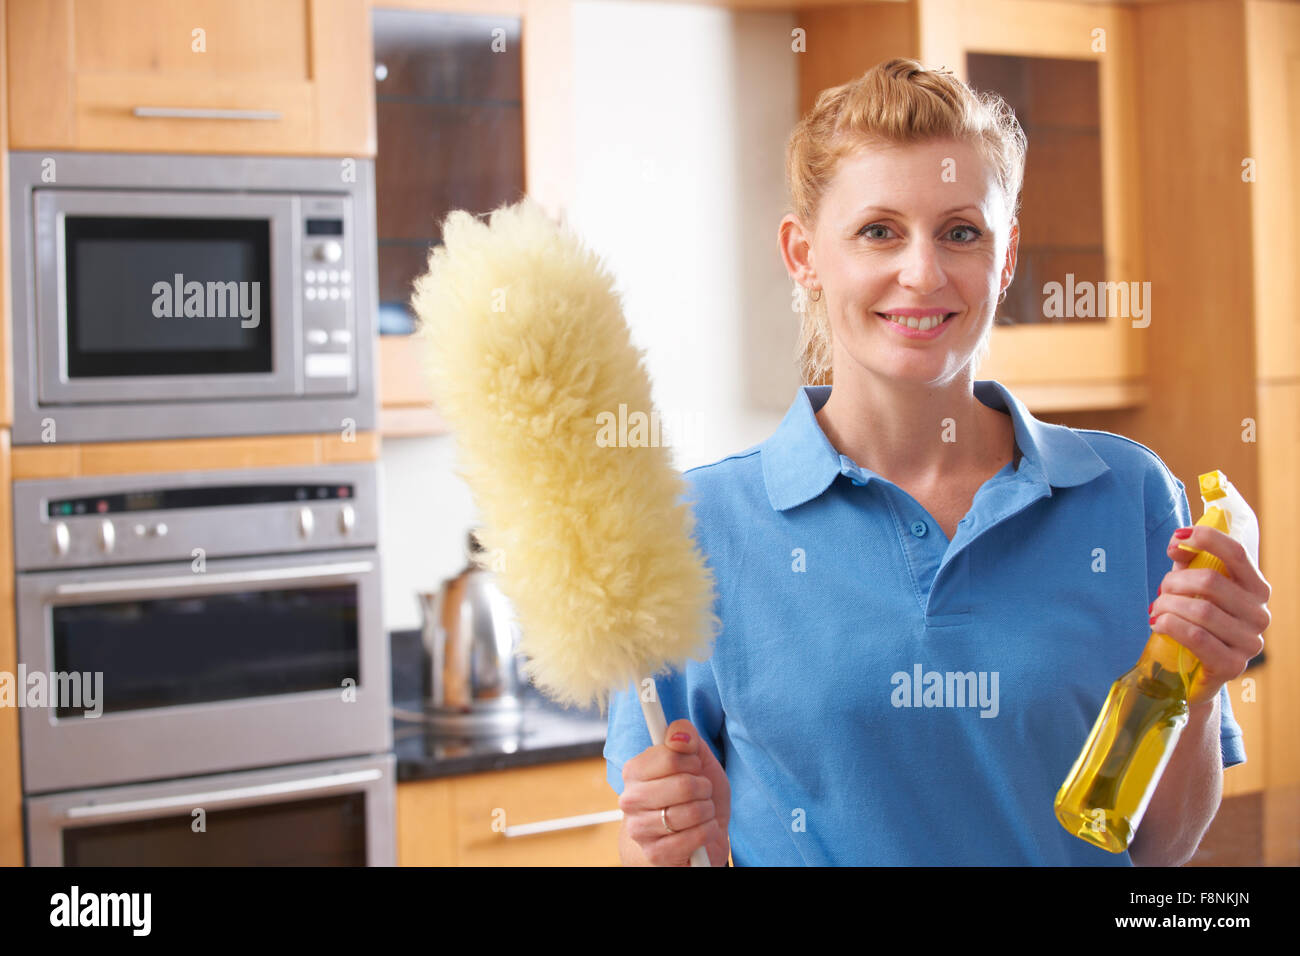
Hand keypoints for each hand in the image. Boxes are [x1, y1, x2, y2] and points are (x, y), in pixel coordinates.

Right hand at [617, 719, 730, 865]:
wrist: (693, 837)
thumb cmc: (694, 794)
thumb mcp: (697, 760)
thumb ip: (686, 737)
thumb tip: (679, 734)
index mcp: (634, 771)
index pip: (671, 756)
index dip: (692, 761)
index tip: (694, 767)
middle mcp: (630, 799)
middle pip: (683, 785)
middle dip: (703, 788)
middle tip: (700, 792)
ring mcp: (639, 829)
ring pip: (691, 812)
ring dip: (707, 811)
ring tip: (701, 812)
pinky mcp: (654, 854)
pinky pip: (693, 838)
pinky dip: (707, 832)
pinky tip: (702, 830)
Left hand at [1151, 526, 1269, 704]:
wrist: (1191, 673)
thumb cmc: (1193, 621)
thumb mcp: (1191, 587)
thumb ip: (1188, 561)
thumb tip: (1179, 543)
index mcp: (1256, 589)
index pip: (1237, 554)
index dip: (1207, 539)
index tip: (1177, 539)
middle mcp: (1260, 615)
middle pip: (1211, 581)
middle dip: (1175, 582)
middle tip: (1160, 592)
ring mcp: (1250, 642)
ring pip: (1202, 610)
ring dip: (1168, 606)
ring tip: (1155, 611)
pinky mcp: (1232, 666)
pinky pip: (1197, 637)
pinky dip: (1171, 626)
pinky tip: (1157, 625)